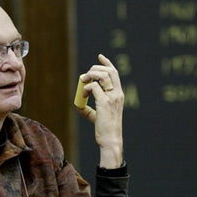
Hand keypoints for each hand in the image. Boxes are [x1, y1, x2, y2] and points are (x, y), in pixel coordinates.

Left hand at [76, 54, 123, 168]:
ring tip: (83, 82)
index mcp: (118, 95)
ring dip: (90, 75)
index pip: (115, 73)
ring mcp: (112, 97)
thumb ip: (89, 109)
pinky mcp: (104, 102)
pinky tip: (83, 96)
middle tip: (85, 77)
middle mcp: (117, 94)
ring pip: (102, 75)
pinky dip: (86, 88)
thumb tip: (78, 104)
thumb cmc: (104, 130)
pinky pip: (93, 87)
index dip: (107, 63)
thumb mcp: (97, 116)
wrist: (110, 139)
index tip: (100, 56)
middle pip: (108, 71)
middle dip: (94, 69)